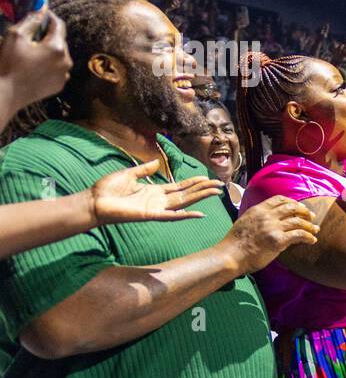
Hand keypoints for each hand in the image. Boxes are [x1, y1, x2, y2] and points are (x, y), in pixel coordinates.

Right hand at [0, 11, 71, 110]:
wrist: (6, 93)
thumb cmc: (9, 64)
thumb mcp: (16, 36)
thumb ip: (31, 21)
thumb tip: (41, 9)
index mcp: (57, 48)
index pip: (59, 25)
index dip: (50, 16)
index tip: (42, 12)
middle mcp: (66, 61)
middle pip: (59, 41)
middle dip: (47, 35)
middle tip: (32, 33)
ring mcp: (64, 75)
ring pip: (58, 56)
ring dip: (48, 50)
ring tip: (31, 51)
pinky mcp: (59, 85)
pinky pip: (56, 69)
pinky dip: (48, 64)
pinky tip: (33, 65)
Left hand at [90, 161, 224, 224]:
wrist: (93, 201)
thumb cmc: (107, 189)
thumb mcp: (129, 174)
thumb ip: (144, 170)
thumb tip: (157, 162)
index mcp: (154, 191)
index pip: (179, 187)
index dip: (193, 182)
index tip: (206, 178)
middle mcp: (158, 201)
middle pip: (187, 194)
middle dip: (203, 189)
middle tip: (219, 185)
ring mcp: (156, 208)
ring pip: (184, 202)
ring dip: (201, 197)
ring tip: (216, 192)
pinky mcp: (151, 215)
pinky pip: (172, 215)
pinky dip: (186, 215)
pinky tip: (200, 213)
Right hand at [219, 195, 317, 273]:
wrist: (230, 255)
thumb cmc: (235, 243)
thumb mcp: (245, 222)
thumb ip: (258, 218)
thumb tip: (271, 221)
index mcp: (258, 209)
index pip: (279, 199)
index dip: (292, 202)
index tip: (299, 207)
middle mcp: (267, 215)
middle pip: (292, 207)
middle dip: (304, 211)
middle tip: (312, 217)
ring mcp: (273, 227)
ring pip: (298, 221)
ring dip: (310, 226)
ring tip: (315, 230)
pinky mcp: (278, 240)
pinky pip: (299, 235)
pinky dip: (308, 237)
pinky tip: (312, 240)